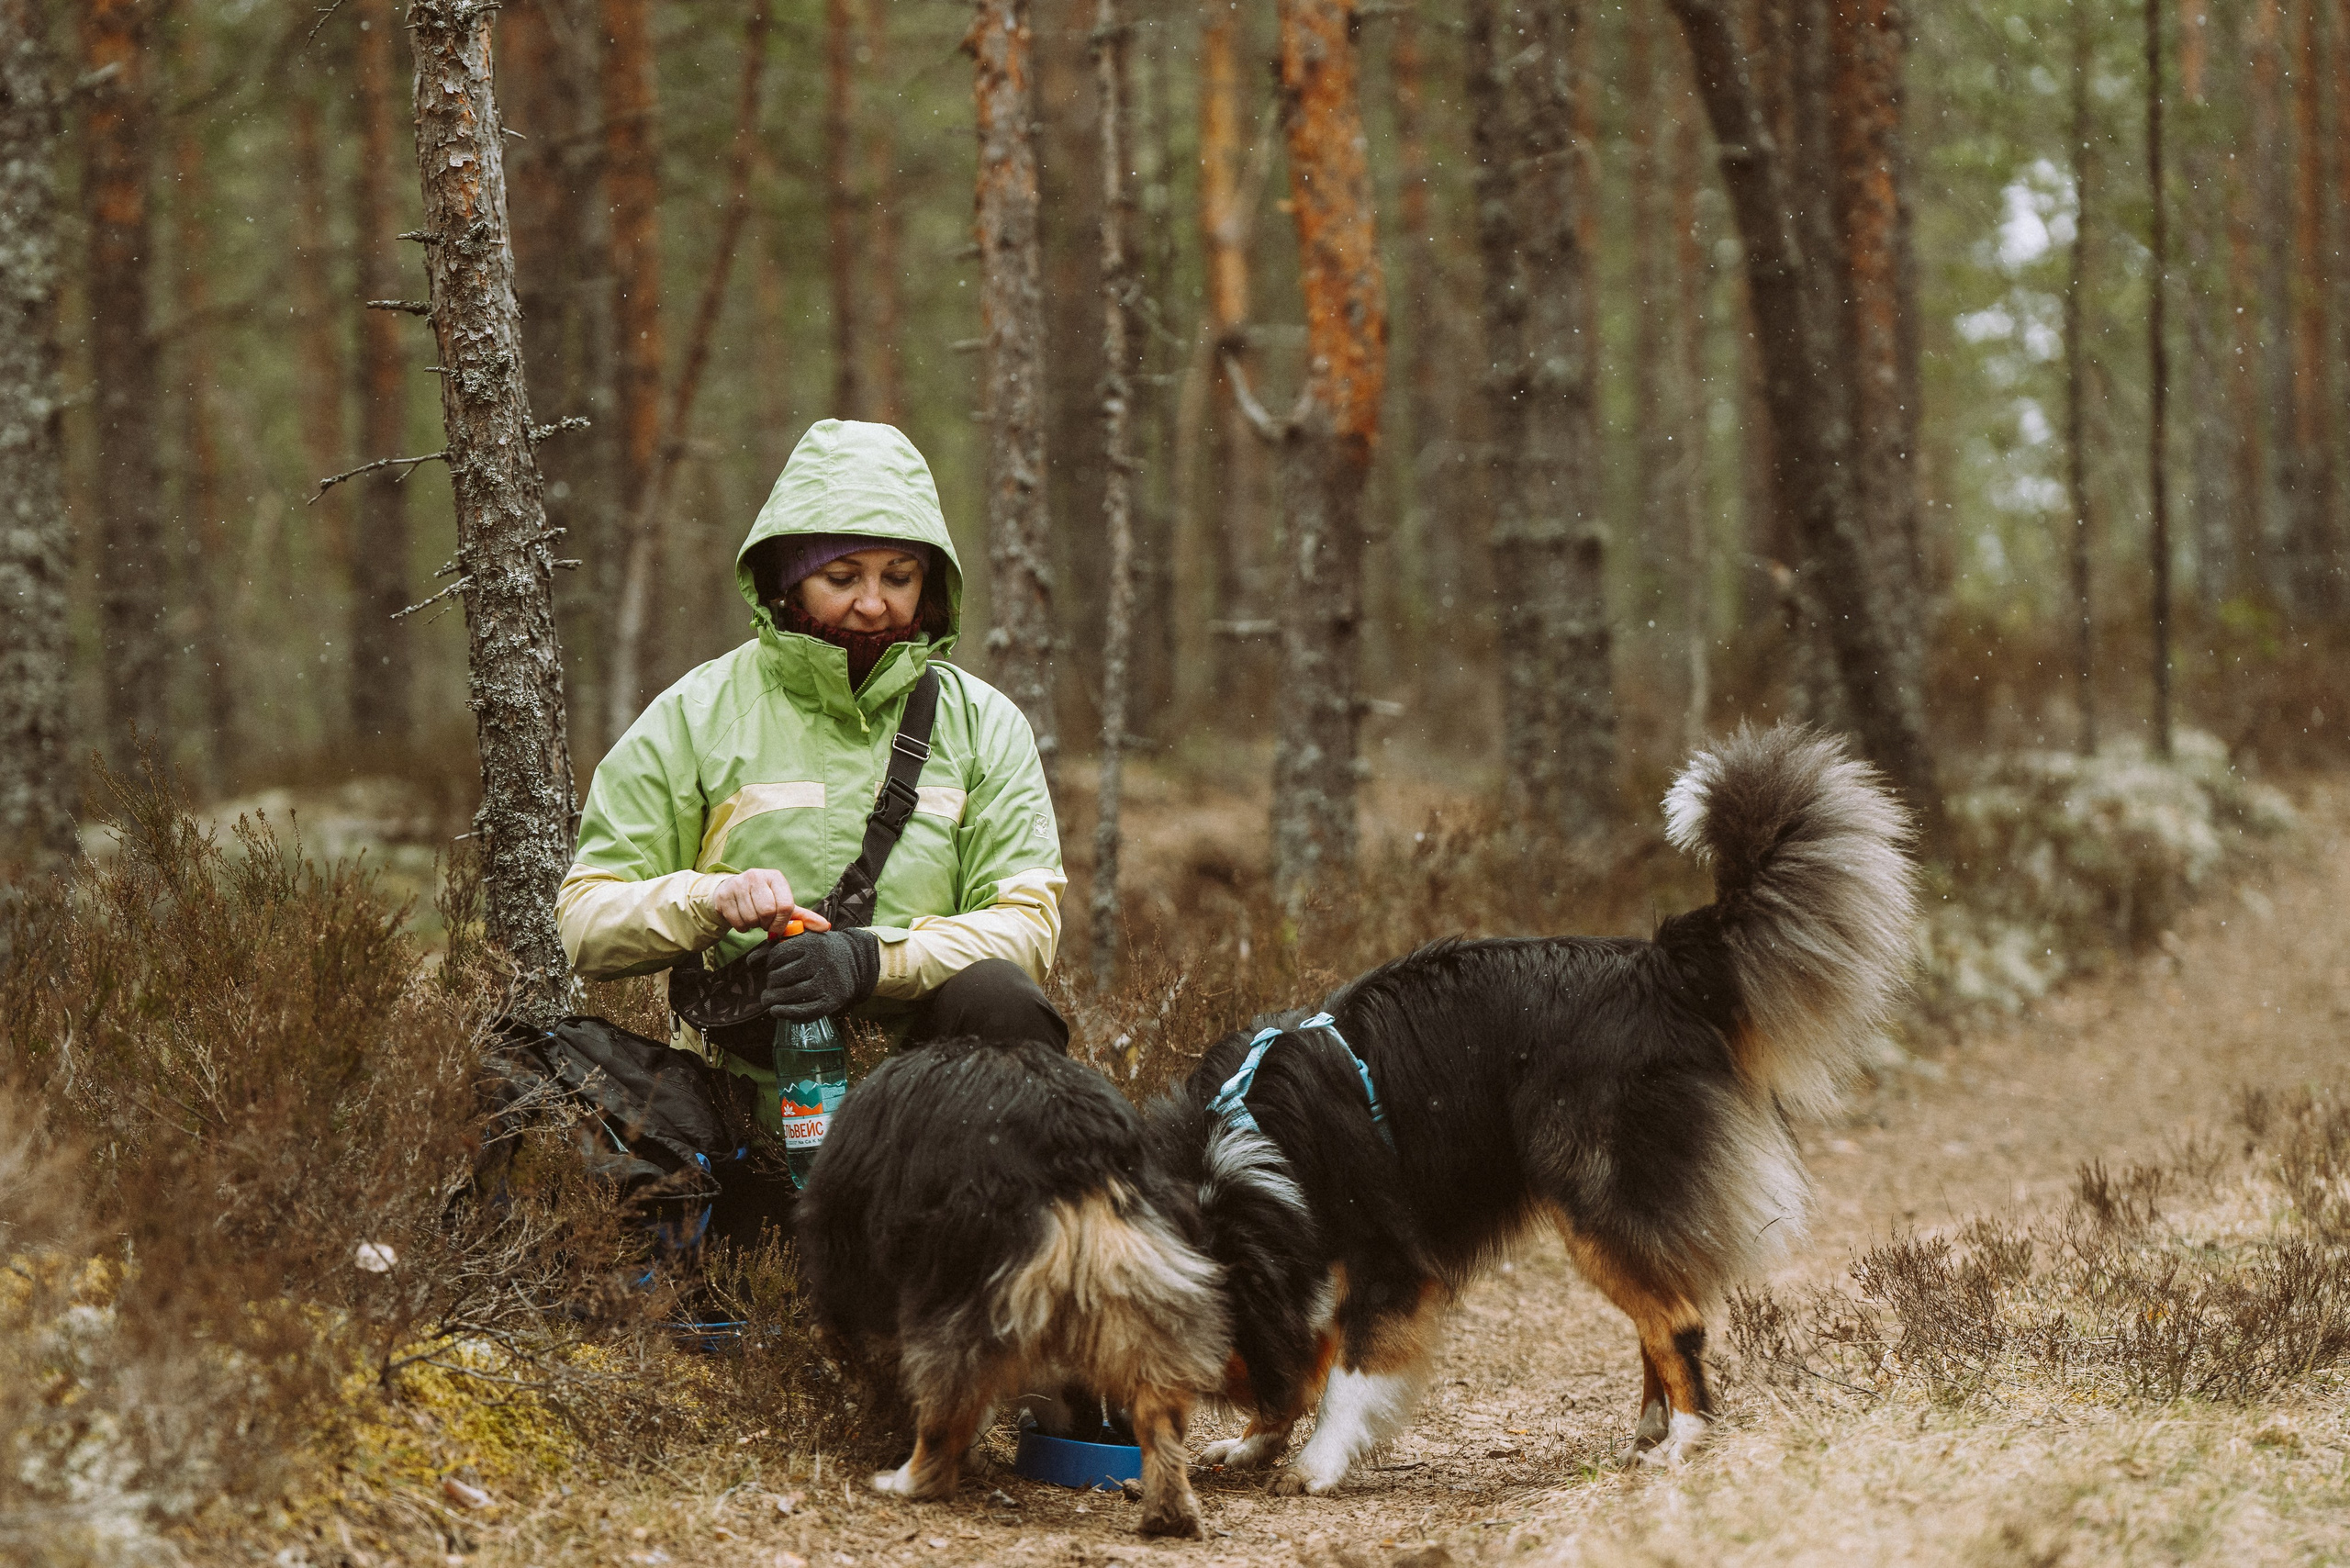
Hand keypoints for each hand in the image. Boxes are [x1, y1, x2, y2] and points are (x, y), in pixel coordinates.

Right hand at [710, 869, 830, 938]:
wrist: (730, 892)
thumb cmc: (762, 899)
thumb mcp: (783, 904)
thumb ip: (803, 916)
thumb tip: (825, 927)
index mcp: (775, 877)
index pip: (786, 905)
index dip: (783, 922)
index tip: (778, 926)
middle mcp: (756, 876)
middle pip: (767, 912)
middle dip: (767, 924)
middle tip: (764, 922)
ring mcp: (738, 884)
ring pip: (752, 918)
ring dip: (754, 925)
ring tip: (753, 918)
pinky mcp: (724, 896)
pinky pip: (737, 922)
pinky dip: (742, 927)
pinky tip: (742, 918)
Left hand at [761, 928, 880, 1022]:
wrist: (854, 960)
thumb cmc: (820, 949)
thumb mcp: (802, 940)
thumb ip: (774, 947)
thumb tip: (750, 962)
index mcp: (811, 943)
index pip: (777, 955)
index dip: (769, 964)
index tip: (771, 968)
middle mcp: (819, 962)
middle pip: (781, 976)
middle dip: (770, 983)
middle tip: (770, 986)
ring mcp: (827, 983)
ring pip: (790, 995)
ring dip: (773, 999)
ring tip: (768, 1000)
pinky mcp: (831, 1000)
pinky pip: (804, 1011)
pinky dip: (786, 1013)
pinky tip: (776, 1011)